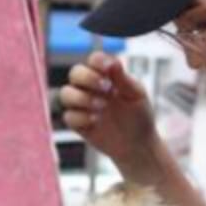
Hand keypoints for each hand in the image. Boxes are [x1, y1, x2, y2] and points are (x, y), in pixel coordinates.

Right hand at [58, 52, 157, 174]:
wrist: (139, 145)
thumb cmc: (140, 116)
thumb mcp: (136, 95)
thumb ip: (122, 78)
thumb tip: (112, 61)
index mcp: (106, 76)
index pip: (94, 60)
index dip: (97, 61)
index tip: (108, 68)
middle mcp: (91, 88)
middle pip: (75, 73)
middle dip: (88, 78)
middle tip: (106, 88)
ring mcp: (83, 106)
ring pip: (66, 93)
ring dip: (82, 98)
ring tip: (102, 106)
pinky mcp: (79, 124)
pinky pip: (68, 116)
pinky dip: (80, 117)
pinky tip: (96, 121)